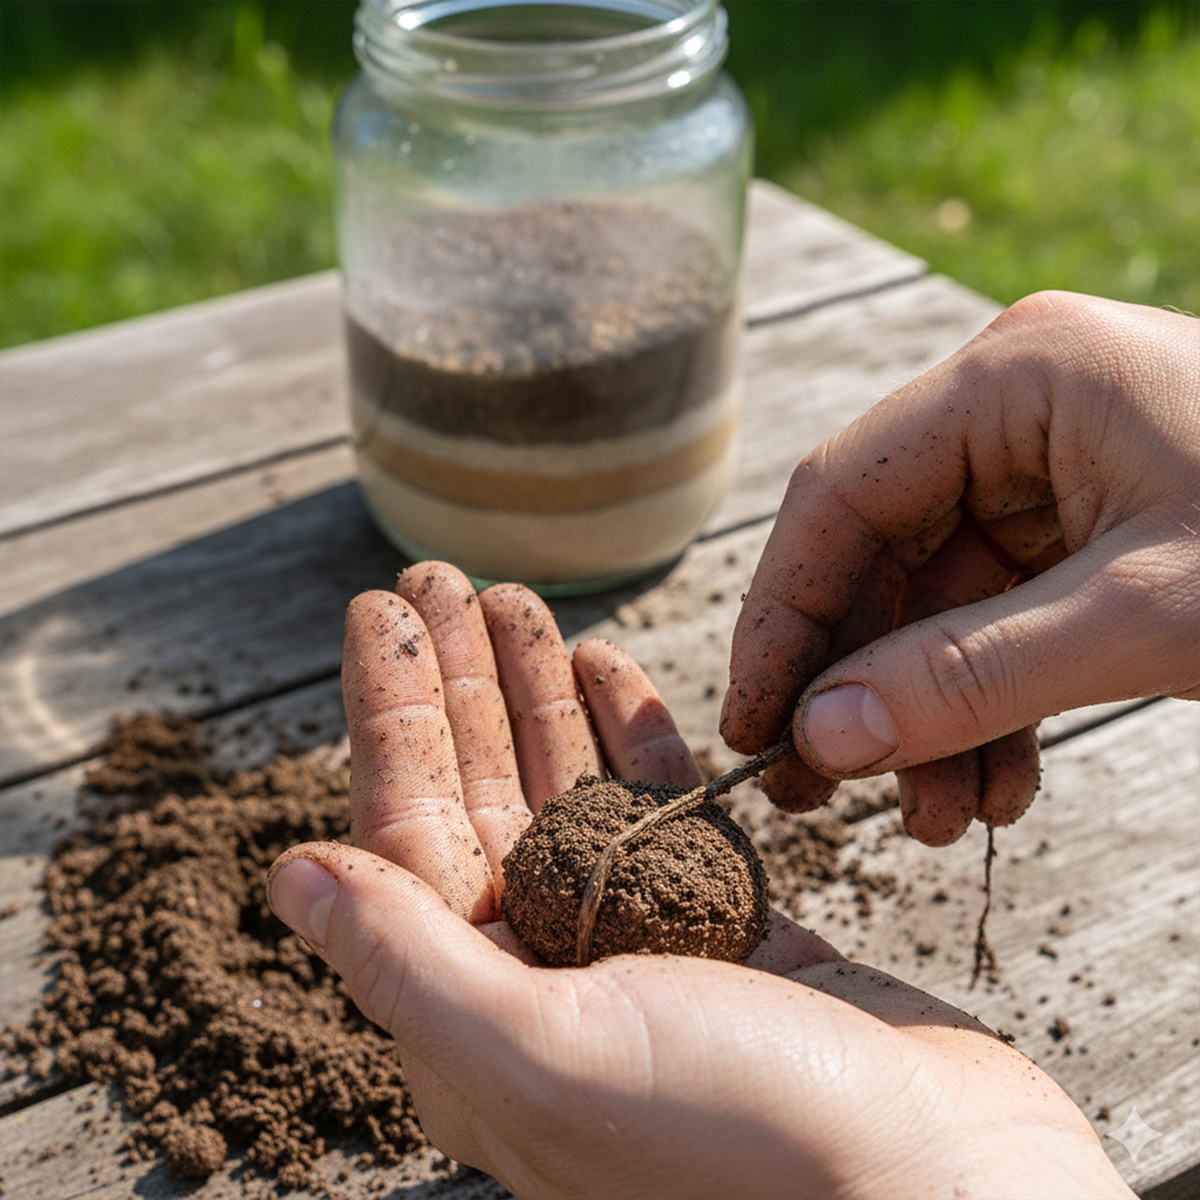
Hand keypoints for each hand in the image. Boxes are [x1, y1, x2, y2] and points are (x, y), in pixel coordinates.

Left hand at [269, 561, 1130, 1198]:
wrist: (947, 1192)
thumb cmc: (745, 1149)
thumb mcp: (552, 1055)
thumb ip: (411, 965)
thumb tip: (285, 877)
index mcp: (481, 1014)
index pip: (408, 830)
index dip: (390, 712)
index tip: (379, 607)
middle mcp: (549, 978)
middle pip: (483, 791)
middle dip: (460, 679)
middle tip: (441, 574)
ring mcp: (641, 944)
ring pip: (570, 786)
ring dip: (537, 689)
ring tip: (516, 597)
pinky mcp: (729, 923)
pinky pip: (661, 807)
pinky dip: (631, 732)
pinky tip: (606, 664)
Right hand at [721, 291, 1198, 843]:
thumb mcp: (1145, 619)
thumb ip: (971, 675)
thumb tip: (820, 738)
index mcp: (1016, 377)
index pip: (840, 494)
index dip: (783, 615)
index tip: (753, 723)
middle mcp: (1016, 410)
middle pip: (881, 556)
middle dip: (864, 686)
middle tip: (826, 795)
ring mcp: (1051, 469)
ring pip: (934, 604)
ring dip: (928, 717)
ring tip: (938, 820)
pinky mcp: (1085, 528)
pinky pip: (996, 622)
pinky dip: (987, 710)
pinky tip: (996, 787)